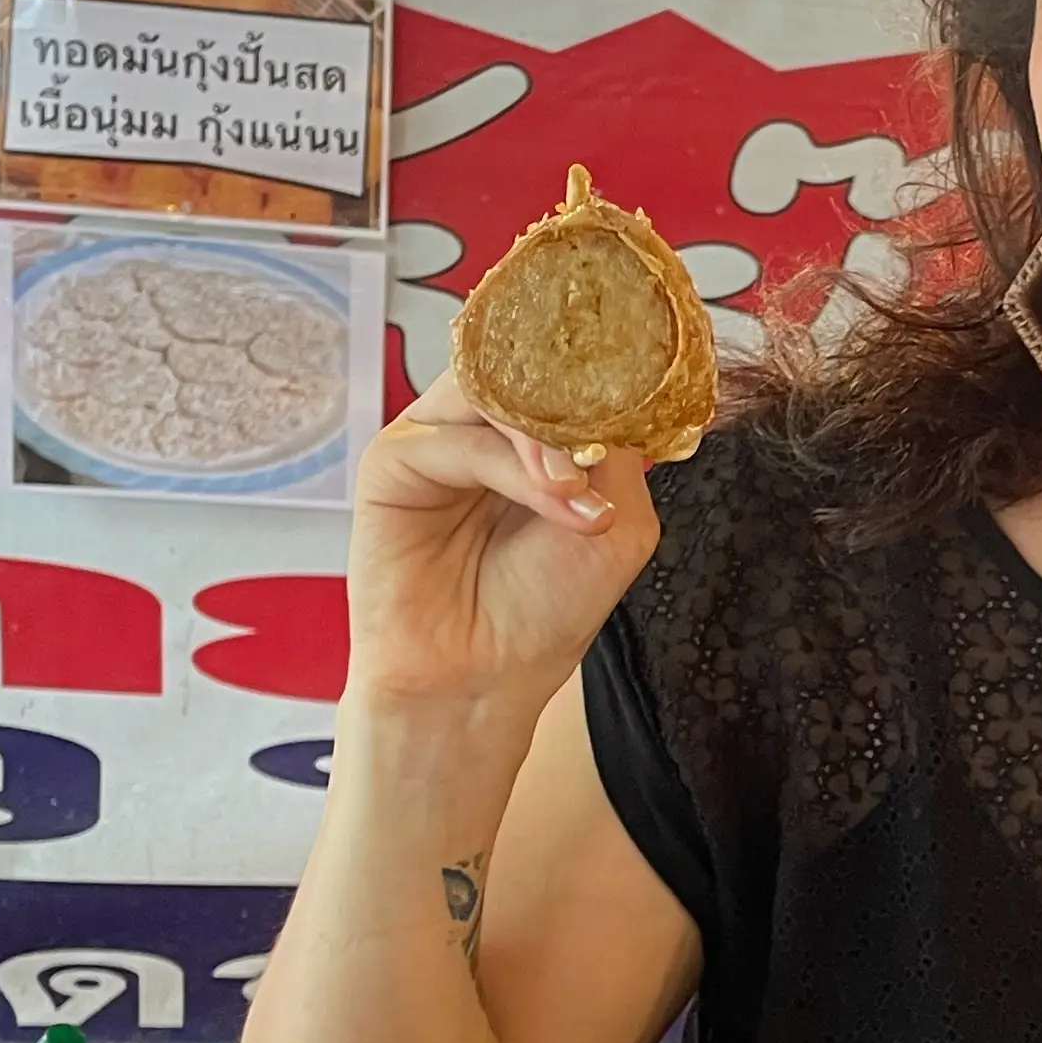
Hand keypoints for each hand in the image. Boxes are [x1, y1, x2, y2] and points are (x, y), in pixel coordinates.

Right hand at [345, 372, 661, 726]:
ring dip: (547, 436)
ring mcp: (437, 437)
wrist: (482, 681)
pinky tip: (555, 504)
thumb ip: (614, 447)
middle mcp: (483, 425)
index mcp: (534, 431)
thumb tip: (612, 387)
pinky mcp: (393, 461)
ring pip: (492, 389)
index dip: (604, 364)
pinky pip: (457, 439)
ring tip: (578, 493)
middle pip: (524, 361)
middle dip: (575, 399)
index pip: (563, 363)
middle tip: (605, 451)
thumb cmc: (544, 610)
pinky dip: (513, 468)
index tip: (648, 380)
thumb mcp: (616, 521)